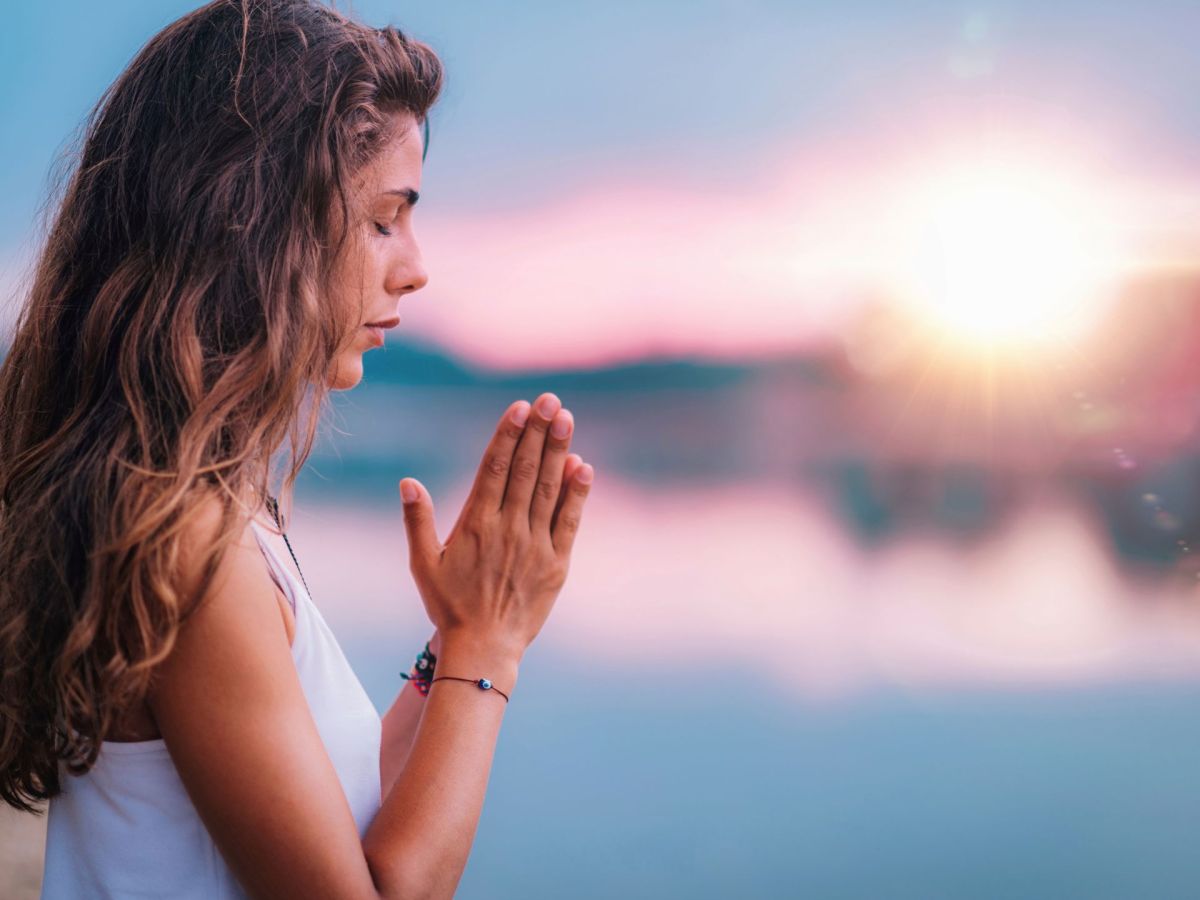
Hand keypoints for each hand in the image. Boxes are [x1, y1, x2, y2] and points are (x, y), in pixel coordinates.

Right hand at [399, 393, 593, 658]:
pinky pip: (569, 521)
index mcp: (476, 524)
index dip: (508, 434)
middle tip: (551, 400)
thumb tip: (408, 481)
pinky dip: (577, 493)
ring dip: (558, 451)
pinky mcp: (557, 563)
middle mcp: (508, 529)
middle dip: (538, 431)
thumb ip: (417, 520)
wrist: (484, 648)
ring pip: (548, 488)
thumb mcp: (422, 563)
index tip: (520, 407)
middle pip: (525, 470)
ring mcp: (535, 545)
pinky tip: (583, 466)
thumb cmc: (449, 606)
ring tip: (566, 419)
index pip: (495, 468)